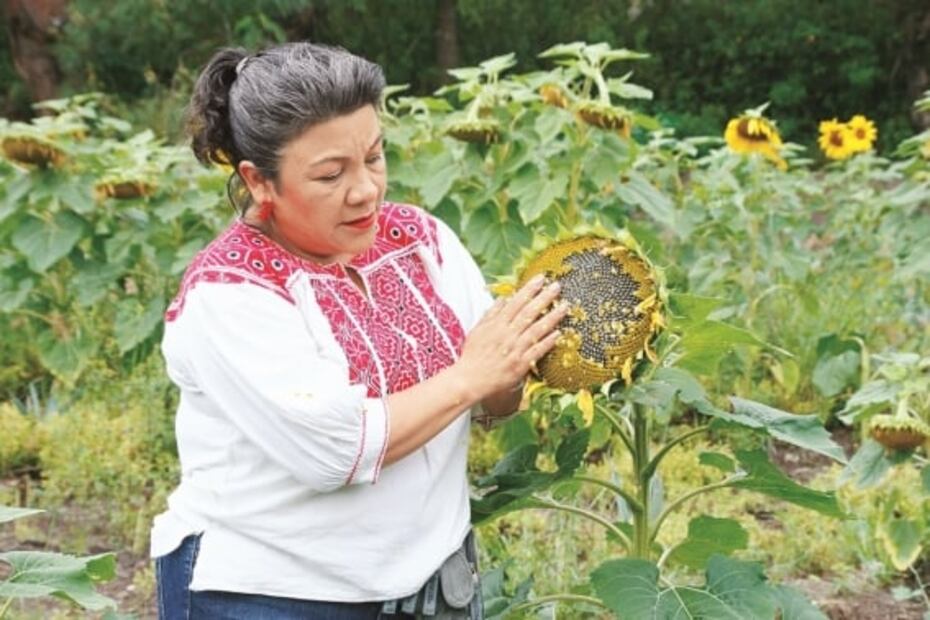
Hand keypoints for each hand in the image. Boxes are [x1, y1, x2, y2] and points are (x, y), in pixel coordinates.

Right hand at [454, 274, 567, 405]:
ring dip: (552, 317)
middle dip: (544, 298)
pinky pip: (537, 351)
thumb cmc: (473, 355)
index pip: (516, 302)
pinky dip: (547, 342)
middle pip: (528, 312)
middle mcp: (507, 334)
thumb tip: (504, 298)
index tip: (541, 278)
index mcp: (497, 325)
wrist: (470, 380)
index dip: (529, 289)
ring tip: (565, 306)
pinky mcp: (520, 365)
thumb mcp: (478, 330)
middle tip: (557, 286)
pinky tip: (559, 333)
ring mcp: (515, 349)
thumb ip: (491, 314)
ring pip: (536, 329)